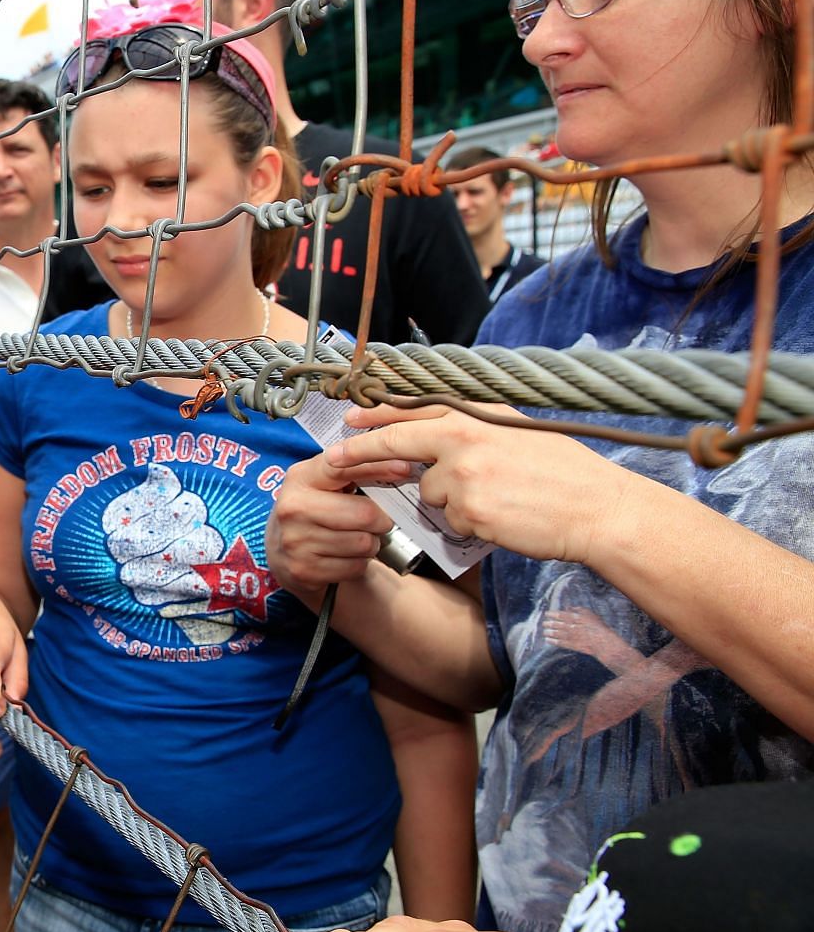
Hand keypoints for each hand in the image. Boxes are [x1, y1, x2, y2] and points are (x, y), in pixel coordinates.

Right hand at [266, 452, 406, 601]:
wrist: (281, 552)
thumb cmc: (312, 510)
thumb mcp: (322, 483)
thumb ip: (353, 470)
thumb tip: (401, 466)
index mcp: (299, 479)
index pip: (344, 469)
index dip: (377, 468)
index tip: (404, 470)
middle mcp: (293, 509)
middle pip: (364, 514)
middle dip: (380, 520)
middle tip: (377, 521)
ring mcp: (296, 541)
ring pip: (363, 543)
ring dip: (370, 543)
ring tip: (358, 538)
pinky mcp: (304, 570)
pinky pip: (355, 567)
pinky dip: (359, 563)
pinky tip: (346, 556)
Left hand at [326, 404, 626, 563]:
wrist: (598, 510)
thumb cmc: (566, 474)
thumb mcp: (519, 433)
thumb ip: (475, 429)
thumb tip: (436, 431)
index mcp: (478, 415)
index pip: (416, 407)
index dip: (378, 414)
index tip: (350, 417)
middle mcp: (466, 437)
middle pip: (397, 442)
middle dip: (361, 452)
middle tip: (333, 459)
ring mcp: (464, 474)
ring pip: (429, 491)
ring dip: (450, 500)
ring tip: (497, 499)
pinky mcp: (469, 509)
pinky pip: (450, 520)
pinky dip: (468, 523)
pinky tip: (501, 517)